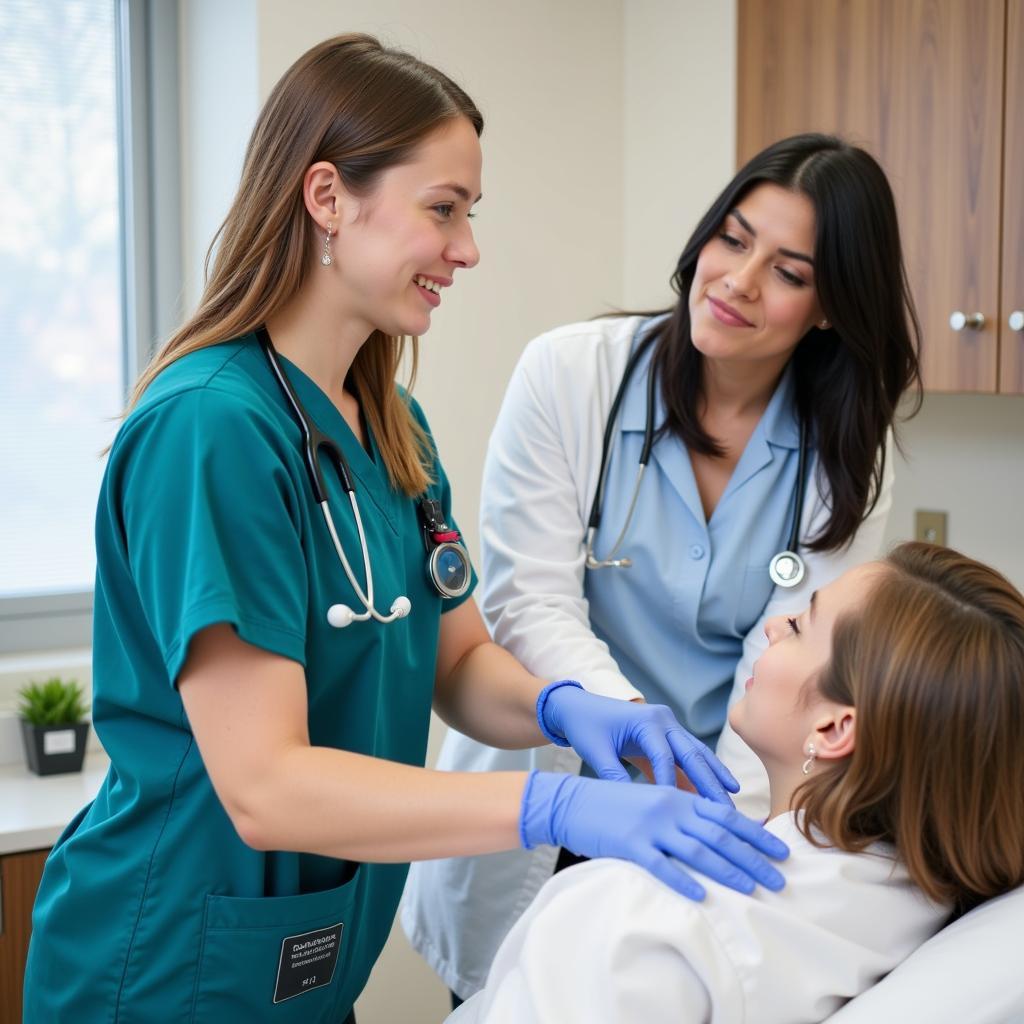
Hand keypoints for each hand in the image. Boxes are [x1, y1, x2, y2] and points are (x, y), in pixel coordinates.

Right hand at [519, 771, 787, 900]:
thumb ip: (682, 813)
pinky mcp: (630, 844)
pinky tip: (701, 896)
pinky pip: (661, 865)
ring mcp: (650, 826)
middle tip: (778, 880)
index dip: (755, 835)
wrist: (572, 801)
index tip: (780, 851)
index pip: (725, 816)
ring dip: (729, 872)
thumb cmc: (614, 804)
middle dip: (753, 859)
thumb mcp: (653, 800)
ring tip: (752, 890)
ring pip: (698, 851)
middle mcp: (669, 808)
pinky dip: (683, 881)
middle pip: (720, 836)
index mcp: (677, 796)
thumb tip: (715, 832)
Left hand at [539, 681, 737, 803]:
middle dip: (710, 783)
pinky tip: (716, 793)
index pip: (664, 757)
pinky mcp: (667, 736)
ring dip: (714, 777)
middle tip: (726, 810)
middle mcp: (663, 720)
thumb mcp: (595, 751)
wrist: (578, 707)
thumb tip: (632, 809)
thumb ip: (613, 776)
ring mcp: (668, 726)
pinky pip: (688, 757)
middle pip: (692, 754)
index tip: (677, 812)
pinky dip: (701, 774)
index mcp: (646, 720)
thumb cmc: (585, 726)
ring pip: (697, 754)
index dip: (670, 785)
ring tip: (731, 802)